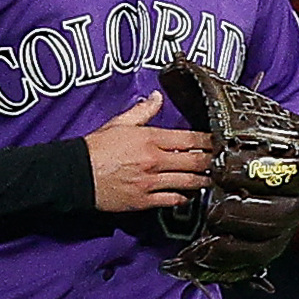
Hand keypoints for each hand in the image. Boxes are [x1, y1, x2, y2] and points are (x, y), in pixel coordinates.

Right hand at [85, 92, 212, 211]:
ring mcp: (151, 182)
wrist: (76, 175)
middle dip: (211, 161)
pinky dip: (182, 198)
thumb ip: (142, 112)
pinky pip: (170, 200)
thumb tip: (156, 98)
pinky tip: (188, 196)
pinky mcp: (144, 201)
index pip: (189, 139)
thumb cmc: (95, 149)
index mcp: (150, 139)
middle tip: (223, 161)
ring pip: (187, 182)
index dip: (208, 140)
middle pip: (194, 161)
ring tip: (212, 179)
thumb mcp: (119, 123)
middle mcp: (154, 161)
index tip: (218, 141)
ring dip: (202, 180)